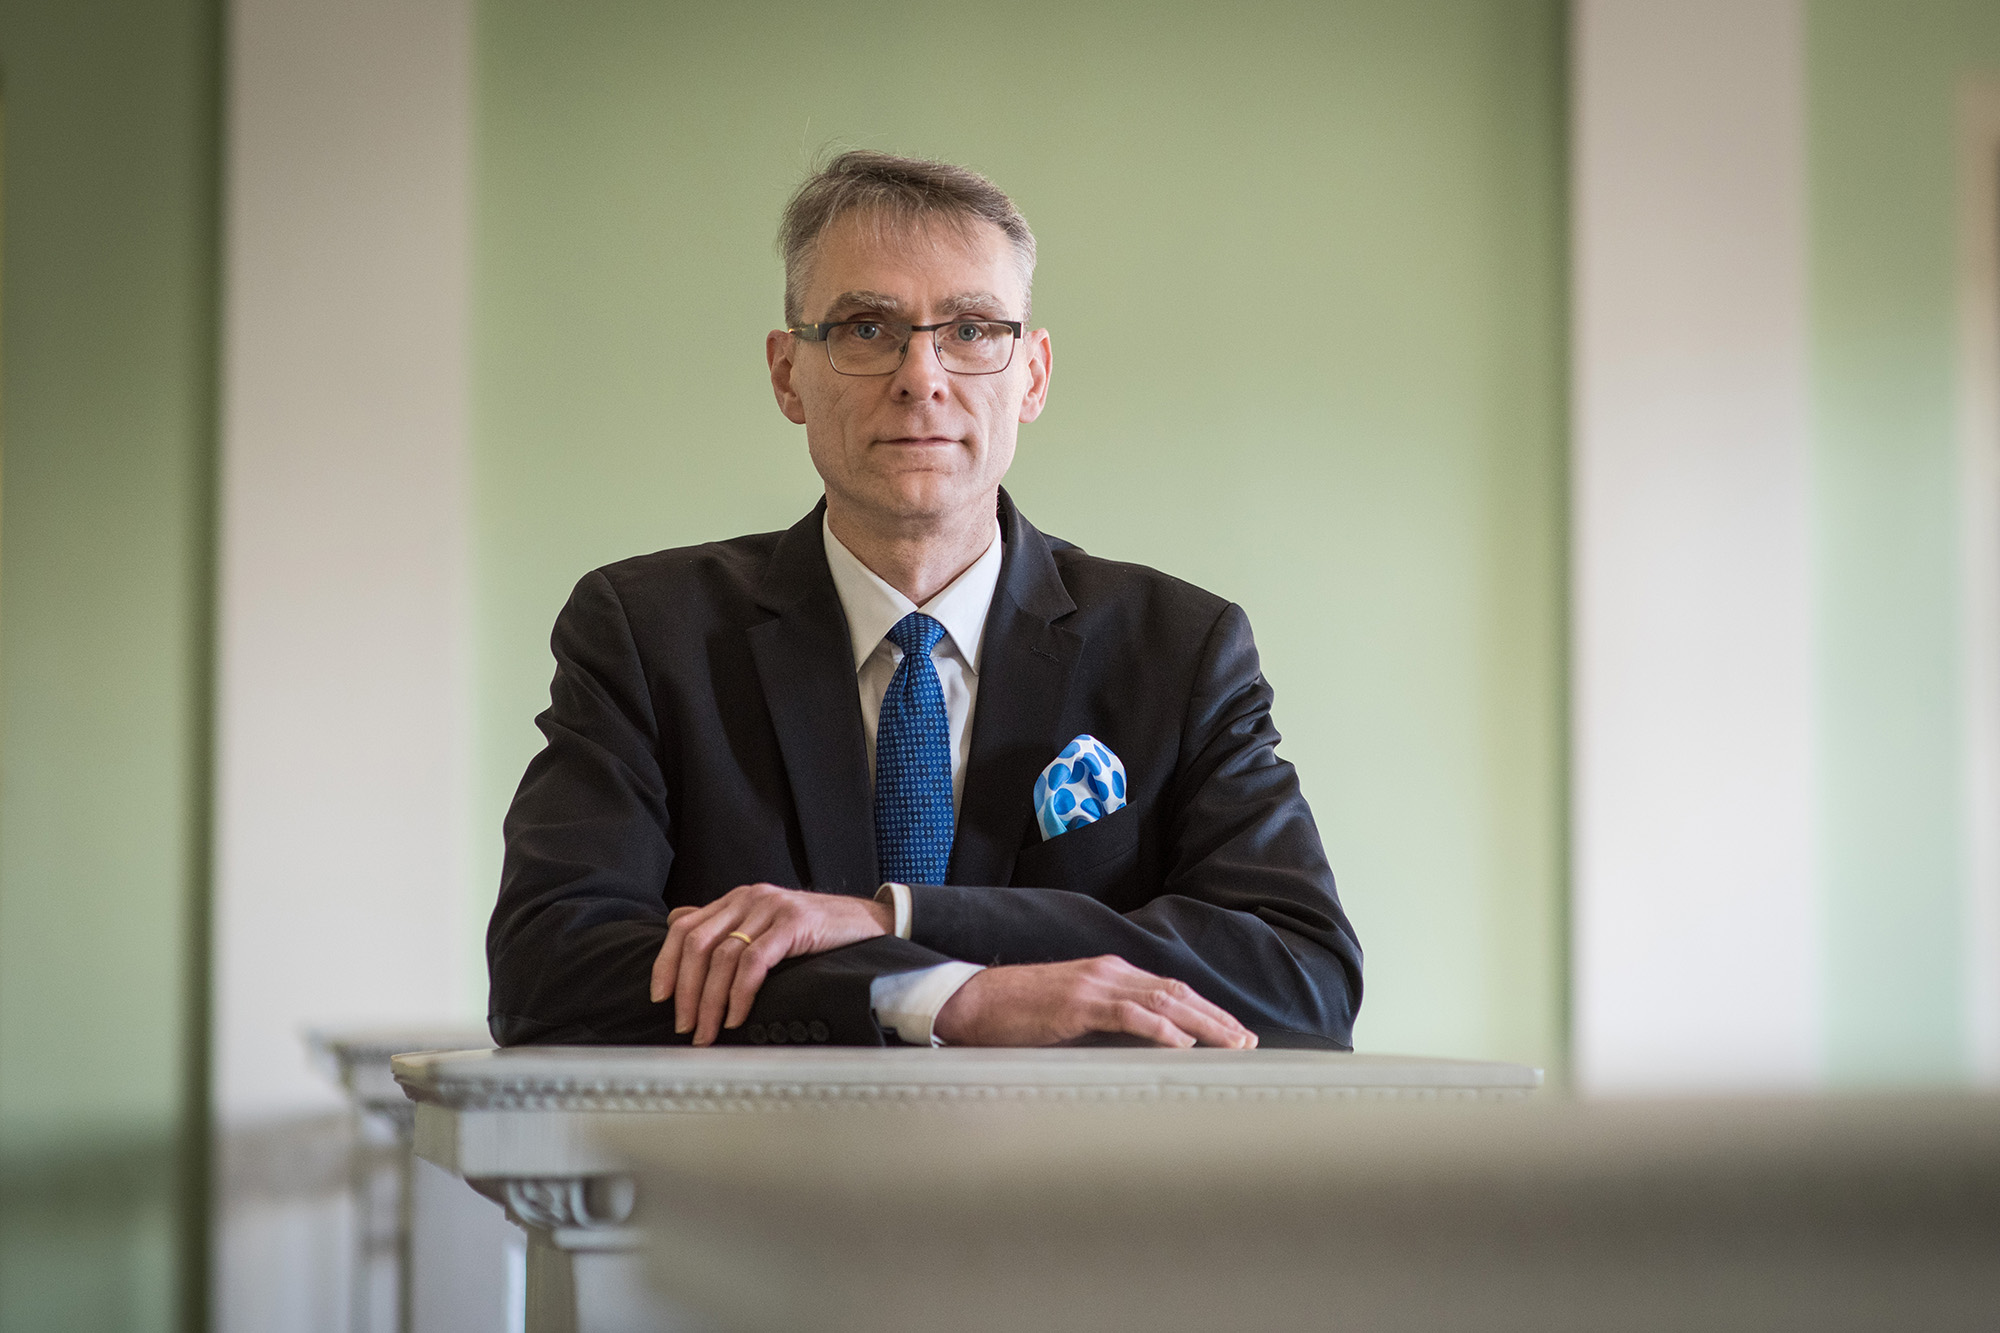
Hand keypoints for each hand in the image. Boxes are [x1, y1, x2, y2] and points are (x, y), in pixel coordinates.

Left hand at [649, 884, 891, 1045]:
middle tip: (684, 1025)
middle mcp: (749, 898)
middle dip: (686, 990)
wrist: (868, 921)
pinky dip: (740, 993)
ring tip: (707, 1032)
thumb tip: (676, 924)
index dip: (666, 963)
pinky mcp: (794, 924)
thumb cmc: (816, 929)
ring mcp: (771, 908)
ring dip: (710, 1001)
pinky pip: (754, 961)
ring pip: (723, 956)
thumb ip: (723, 923)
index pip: (684, 926)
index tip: (659, 998)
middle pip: (698, 943)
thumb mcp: (764, 921)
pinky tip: (736, 1017)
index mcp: (736, 898)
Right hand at [932, 956, 1256, 1048]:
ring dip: (1202, 1024)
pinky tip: (1181, 1044)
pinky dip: (1159, 1028)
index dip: (1207, 1010)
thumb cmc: (1019, 1014)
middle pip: (1177, 992)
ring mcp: (1094, 985)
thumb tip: (1142, 1052)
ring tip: (1230, 1044)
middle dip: (1217, 1018)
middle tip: (1248, 1043)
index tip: (1235, 1033)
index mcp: (1110, 974)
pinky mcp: (1077, 1004)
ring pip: (1163, 1001)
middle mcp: (1110, 972)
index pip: (1171, 990)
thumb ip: (1107, 1024)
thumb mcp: (1073, 1015)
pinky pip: (1127, 1015)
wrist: (973, 1002)